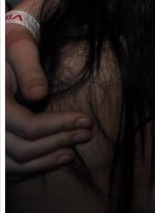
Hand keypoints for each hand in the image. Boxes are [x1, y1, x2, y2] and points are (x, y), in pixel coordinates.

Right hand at [5, 23, 92, 180]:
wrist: (0, 50)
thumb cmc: (10, 44)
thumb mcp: (19, 47)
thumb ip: (28, 68)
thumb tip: (39, 94)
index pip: (27, 126)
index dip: (60, 126)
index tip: (87, 120)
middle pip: (21, 149)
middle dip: (58, 142)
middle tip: (87, 134)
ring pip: (12, 165)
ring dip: (45, 161)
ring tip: (72, 152)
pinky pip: (7, 167)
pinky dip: (30, 167)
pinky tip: (53, 158)